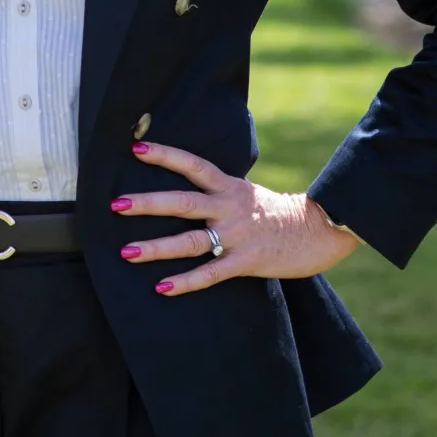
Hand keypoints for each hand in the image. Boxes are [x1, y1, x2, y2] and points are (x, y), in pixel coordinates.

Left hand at [111, 141, 361, 296]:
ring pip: (190, 240)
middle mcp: (229, 207)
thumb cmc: (278, 212)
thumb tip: (189, 182)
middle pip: (183, 202)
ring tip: (126, 251)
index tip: (136, 149)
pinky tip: (162, 287)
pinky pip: (211, 273)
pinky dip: (186, 281)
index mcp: (229, 186)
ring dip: (156, 247)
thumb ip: (219, 190)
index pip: (193, 165)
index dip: (165, 155)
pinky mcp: (247, 261)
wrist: (320, 230)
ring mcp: (237, 235)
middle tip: (116, 204)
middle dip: (148, 204)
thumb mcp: (246, 191)